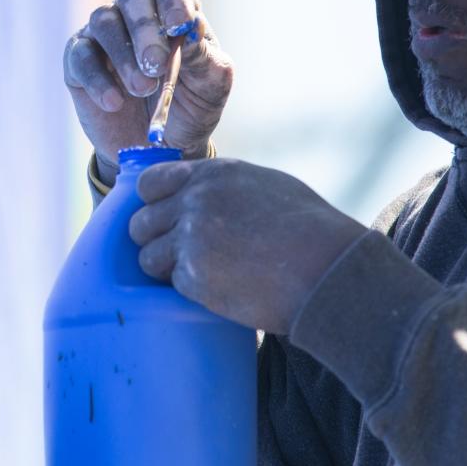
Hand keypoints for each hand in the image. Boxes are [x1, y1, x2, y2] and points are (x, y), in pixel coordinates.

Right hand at [63, 0, 232, 168]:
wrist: (160, 148)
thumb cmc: (191, 108)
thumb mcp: (211, 87)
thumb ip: (206, 58)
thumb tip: (193, 29)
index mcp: (173, 10)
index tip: (180, 24)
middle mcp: (136, 13)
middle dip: (146, 30)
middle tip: (157, 65)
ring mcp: (104, 34)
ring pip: (104, 21)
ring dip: (125, 57)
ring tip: (144, 89)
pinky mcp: (79, 60)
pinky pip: (81, 56)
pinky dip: (98, 79)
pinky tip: (115, 102)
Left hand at [129, 158, 366, 333]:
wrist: (326, 266)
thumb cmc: (309, 228)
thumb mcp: (266, 186)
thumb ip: (226, 187)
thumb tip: (202, 194)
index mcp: (213, 174)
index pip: (150, 183)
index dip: (153, 204)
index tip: (166, 220)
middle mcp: (195, 201)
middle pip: (140, 223)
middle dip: (155, 241)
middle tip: (182, 255)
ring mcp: (192, 238)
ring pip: (147, 258)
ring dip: (167, 270)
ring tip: (199, 275)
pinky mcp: (194, 276)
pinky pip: (172, 285)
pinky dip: (189, 291)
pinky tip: (218, 289)